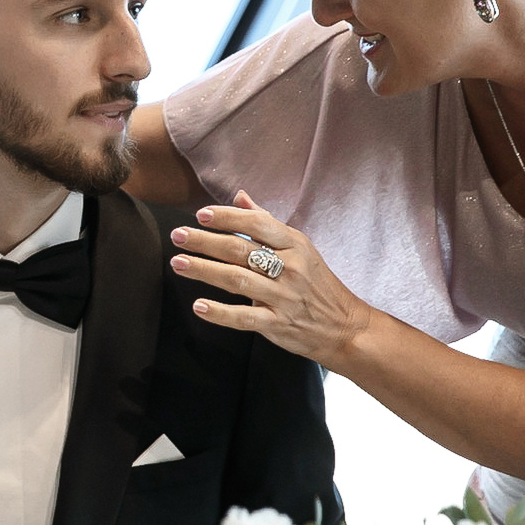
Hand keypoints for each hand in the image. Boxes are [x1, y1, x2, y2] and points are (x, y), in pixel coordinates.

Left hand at [168, 191, 374, 367]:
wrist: (346, 328)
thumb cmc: (318, 284)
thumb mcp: (300, 247)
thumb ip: (267, 222)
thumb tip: (240, 197)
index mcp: (295, 245)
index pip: (257, 224)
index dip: (227, 218)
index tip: (200, 215)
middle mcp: (290, 268)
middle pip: (240, 250)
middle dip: (205, 241)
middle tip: (177, 236)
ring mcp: (284, 297)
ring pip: (237, 280)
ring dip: (204, 270)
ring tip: (178, 264)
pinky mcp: (278, 324)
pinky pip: (245, 317)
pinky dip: (220, 313)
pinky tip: (199, 306)